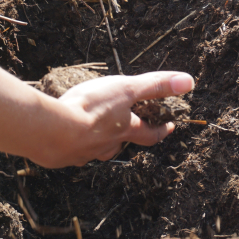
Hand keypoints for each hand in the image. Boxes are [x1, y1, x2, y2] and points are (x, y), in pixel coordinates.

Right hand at [35, 71, 194, 167]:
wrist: (50, 131)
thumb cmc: (90, 108)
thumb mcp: (126, 90)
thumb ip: (155, 85)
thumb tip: (189, 82)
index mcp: (126, 130)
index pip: (151, 134)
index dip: (162, 130)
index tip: (169, 126)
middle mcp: (108, 145)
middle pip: (123, 144)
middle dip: (128, 136)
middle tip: (129, 128)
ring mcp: (84, 153)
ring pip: (98, 149)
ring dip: (100, 142)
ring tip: (94, 131)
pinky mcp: (61, 156)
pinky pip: (72, 152)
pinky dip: (73, 144)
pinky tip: (64, 135)